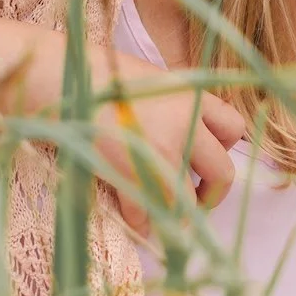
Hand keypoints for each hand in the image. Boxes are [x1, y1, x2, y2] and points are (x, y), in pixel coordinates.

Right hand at [93, 62, 245, 231]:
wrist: (62, 78)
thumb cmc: (99, 75)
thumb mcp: (151, 80)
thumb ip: (174, 106)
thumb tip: (183, 135)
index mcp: (191, 96)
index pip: (233, 128)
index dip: (223, 149)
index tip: (204, 159)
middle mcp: (185, 124)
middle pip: (223, 173)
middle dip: (211, 194)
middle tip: (195, 201)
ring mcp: (161, 151)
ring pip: (187, 202)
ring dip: (176, 214)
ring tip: (163, 216)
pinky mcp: (132, 174)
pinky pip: (147, 212)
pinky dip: (140, 220)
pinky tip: (132, 217)